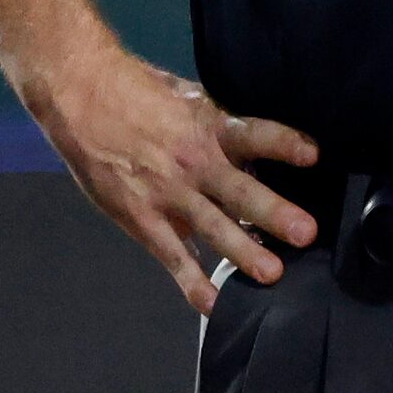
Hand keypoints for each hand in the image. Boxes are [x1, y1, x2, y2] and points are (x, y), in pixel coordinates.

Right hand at [39, 44, 321, 315]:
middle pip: (239, 190)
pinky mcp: (143, 217)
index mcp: (208, 125)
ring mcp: (167, 193)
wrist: (79, 93)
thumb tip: (253, 143)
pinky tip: (212, 303)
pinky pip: (172, 255)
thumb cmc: (135, 89)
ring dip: (243, 251)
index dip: (284, 143)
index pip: (254, 133)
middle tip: (306, 232)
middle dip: (274, 212)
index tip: (314, 155)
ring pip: (212, 227)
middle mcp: (193, 161)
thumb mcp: (186, 95)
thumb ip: (218, 123)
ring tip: (272, 274)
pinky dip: (192, 280)